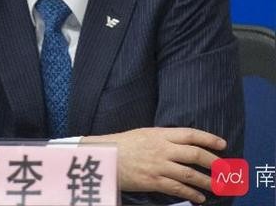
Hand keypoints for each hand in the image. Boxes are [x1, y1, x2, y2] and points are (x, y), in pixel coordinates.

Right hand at [81, 127, 226, 204]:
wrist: (106, 156)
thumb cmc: (124, 143)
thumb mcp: (144, 133)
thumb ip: (163, 137)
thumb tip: (181, 142)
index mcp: (160, 134)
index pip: (190, 134)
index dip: (208, 138)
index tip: (222, 144)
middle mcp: (162, 149)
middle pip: (195, 154)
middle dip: (214, 162)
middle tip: (226, 168)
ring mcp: (159, 166)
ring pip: (190, 174)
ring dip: (207, 181)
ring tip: (219, 186)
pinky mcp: (154, 181)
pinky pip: (178, 188)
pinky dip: (192, 194)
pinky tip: (200, 198)